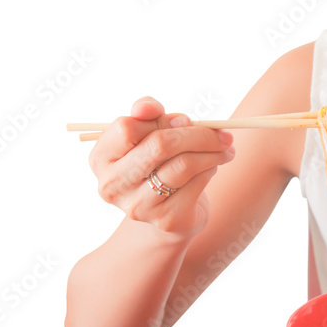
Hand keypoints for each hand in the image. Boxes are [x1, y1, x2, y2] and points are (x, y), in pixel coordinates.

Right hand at [88, 97, 234, 237]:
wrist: (169, 209)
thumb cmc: (157, 161)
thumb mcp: (149, 133)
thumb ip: (148, 114)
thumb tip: (148, 107)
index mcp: (102, 157)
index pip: (127, 128)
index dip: (160, 119)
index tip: (185, 120)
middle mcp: (113, 184)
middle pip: (159, 145)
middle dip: (198, 134)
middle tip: (222, 133)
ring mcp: (138, 205)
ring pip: (184, 165)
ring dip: (213, 152)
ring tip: (225, 148)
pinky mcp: (165, 219)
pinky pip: (197, 183)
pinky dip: (211, 169)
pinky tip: (213, 167)